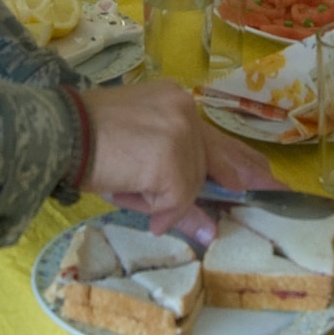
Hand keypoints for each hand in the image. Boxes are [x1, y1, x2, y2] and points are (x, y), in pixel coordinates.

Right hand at [77, 81, 283, 242]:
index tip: (265, 177)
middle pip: (217, 157)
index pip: (216, 136)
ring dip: (163, 199)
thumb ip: (180, 191)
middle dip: (242, 180)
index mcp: (173, 102)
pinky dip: (156, 207)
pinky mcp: (172, 156)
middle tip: (274, 191)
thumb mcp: (139, 168)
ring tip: (126, 188)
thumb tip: (210, 232)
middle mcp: (184, 109)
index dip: (242, 161)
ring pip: (191, 184)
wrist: (59, 133)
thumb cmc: (87, 145)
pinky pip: (176, 198)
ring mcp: (180, 132)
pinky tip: (132, 197)